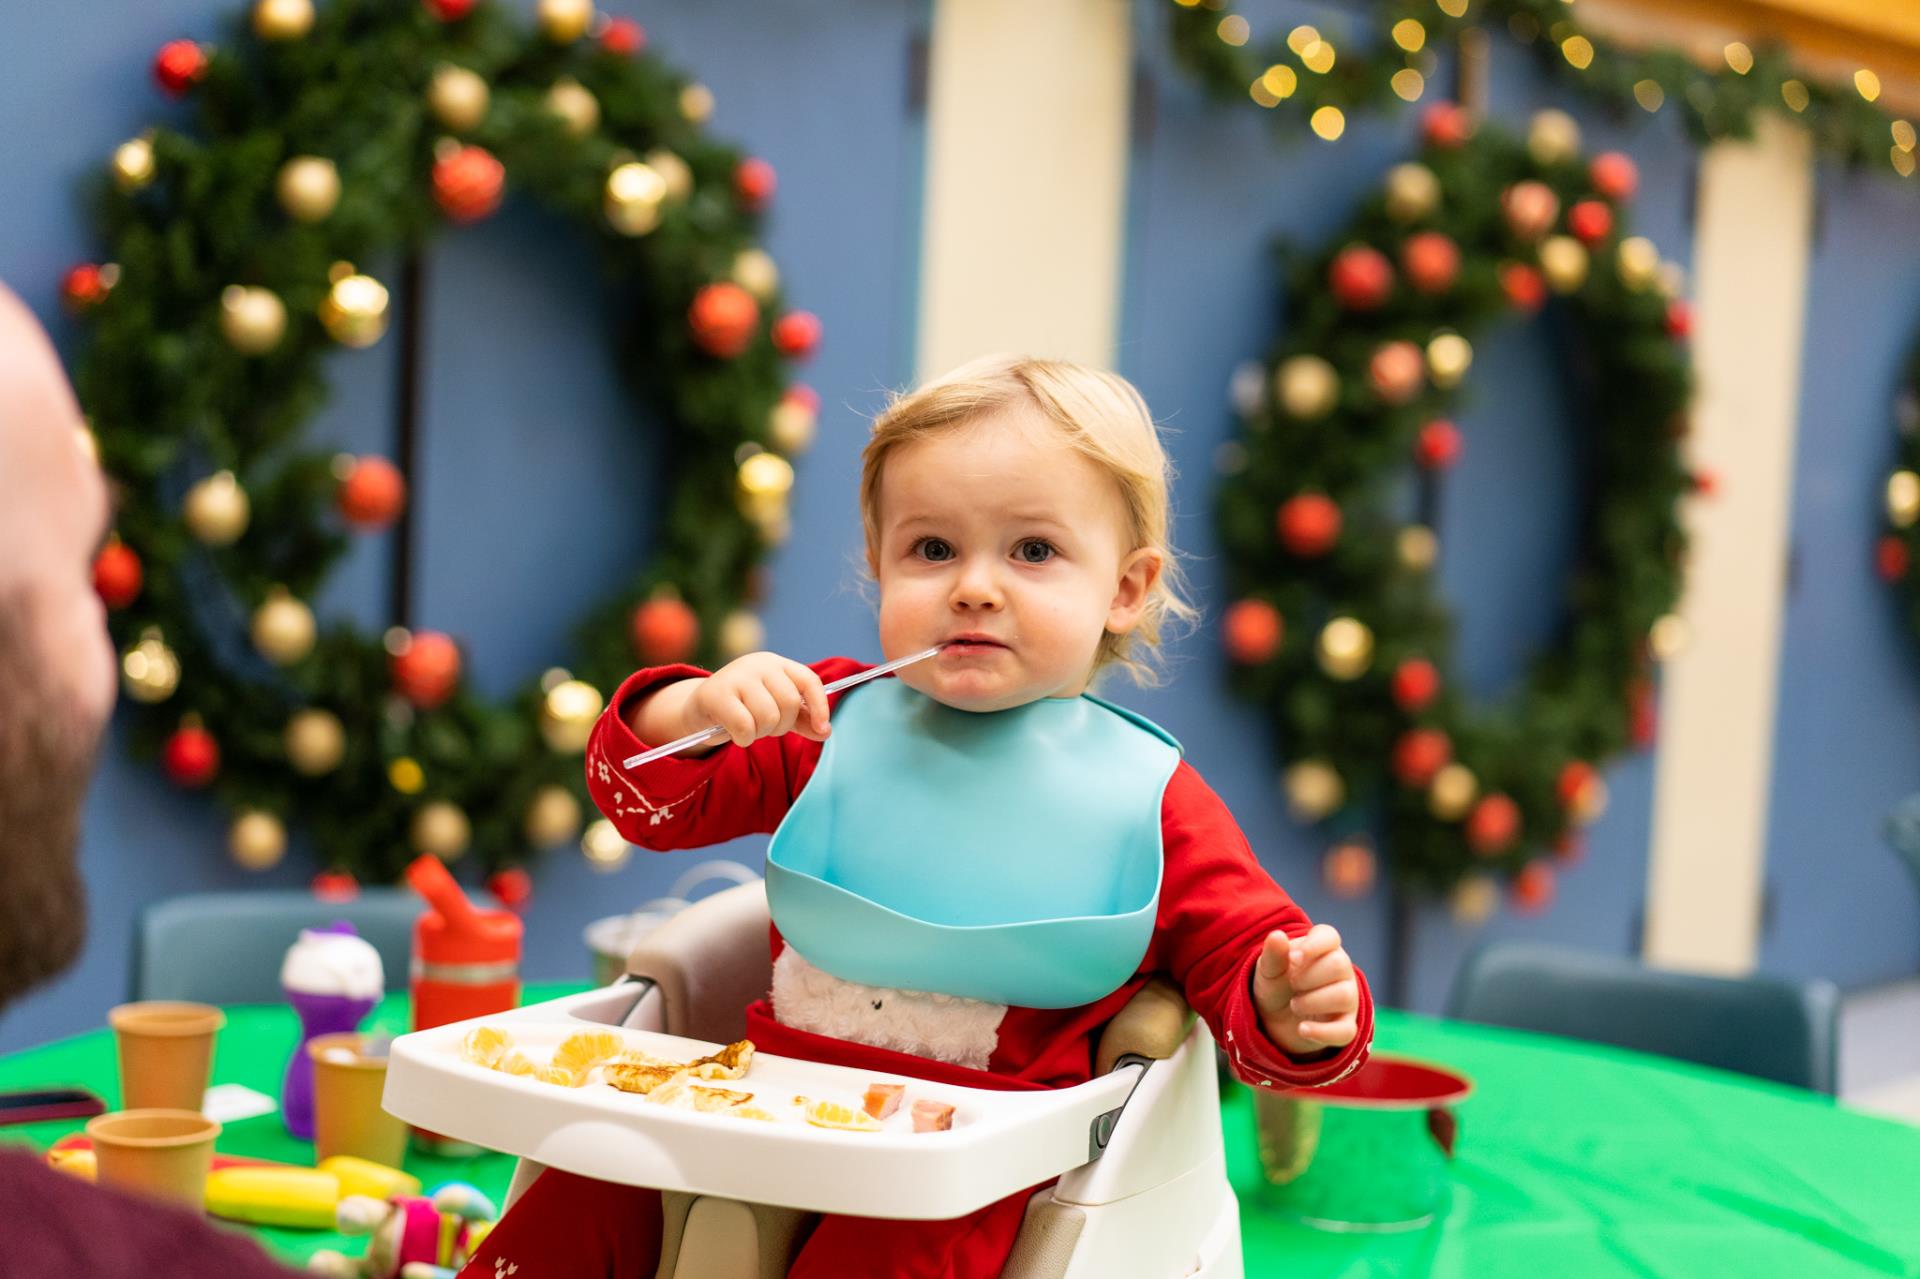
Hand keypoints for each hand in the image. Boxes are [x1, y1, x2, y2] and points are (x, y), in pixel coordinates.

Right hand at [688, 652, 830, 747]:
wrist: (699, 710)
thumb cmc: (743, 708)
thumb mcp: (776, 709)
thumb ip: (802, 719)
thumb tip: (825, 732)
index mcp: (777, 664)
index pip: (809, 680)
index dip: (820, 706)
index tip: (822, 729)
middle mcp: (758, 664)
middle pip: (790, 703)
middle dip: (782, 726)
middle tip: (765, 728)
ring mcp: (736, 676)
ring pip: (769, 717)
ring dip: (761, 733)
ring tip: (749, 729)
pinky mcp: (716, 694)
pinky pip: (745, 726)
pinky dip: (744, 738)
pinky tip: (736, 734)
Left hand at [1252, 924, 1358, 1055]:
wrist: (1274, 1021)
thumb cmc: (1276, 986)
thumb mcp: (1268, 970)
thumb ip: (1273, 954)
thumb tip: (1277, 935)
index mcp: (1323, 949)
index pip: (1329, 937)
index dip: (1313, 945)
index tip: (1293, 958)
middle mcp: (1341, 971)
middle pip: (1339, 964)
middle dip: (1308, 976)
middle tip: (1292, 984)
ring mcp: (1347, 999)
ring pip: (1344, 996)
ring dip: (1312, 1002)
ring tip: (1294, 1005)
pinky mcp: (1345, 1026)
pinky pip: (1346, 1031)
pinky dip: (1322, 1032)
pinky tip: (1302, 1029)